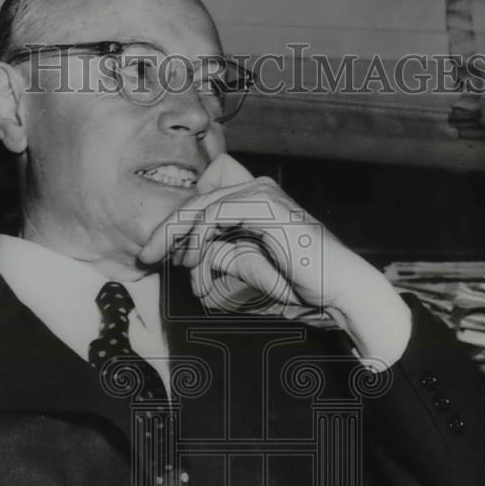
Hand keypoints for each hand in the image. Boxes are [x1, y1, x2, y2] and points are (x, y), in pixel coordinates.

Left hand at [139, 154, 410, 362]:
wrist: (340, 293)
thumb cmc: (301, 287)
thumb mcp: (249, 270)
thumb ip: (222, 257)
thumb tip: (190, 255)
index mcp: (254, 204)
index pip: (202, 201)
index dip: (177, 222)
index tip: (160, 254)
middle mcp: (257, 192)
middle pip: (195, 200)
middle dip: (166, 230)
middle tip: (144, 258)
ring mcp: (263, 195)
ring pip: (201, 206)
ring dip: (179, 239)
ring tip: (171, 266)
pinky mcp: (265, 206)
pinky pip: (215, 215)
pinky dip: (199, 241)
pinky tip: (195, 265)